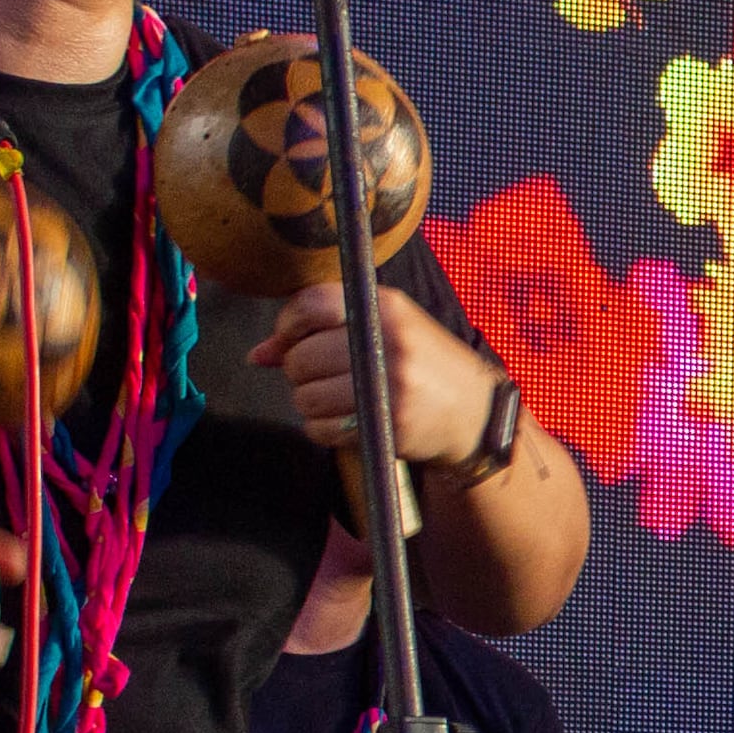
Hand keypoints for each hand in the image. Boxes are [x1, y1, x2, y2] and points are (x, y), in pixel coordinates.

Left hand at [250, 284, 502, 467]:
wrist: (476, 412)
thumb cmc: (425, 365)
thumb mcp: (387, 330)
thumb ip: (323, 331)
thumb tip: (258, 354)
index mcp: (388, 308)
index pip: (313, 304)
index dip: (289, 324)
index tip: (291, 339)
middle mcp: (390, 342)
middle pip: (302, 356)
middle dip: (300, 371)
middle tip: (325, 375)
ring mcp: (390, 385)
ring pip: (306, 395)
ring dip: (310, 402)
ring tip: (340, 398)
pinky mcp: (388, 423)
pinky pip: (321, 428)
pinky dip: (323, 428)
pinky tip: (348, 420)